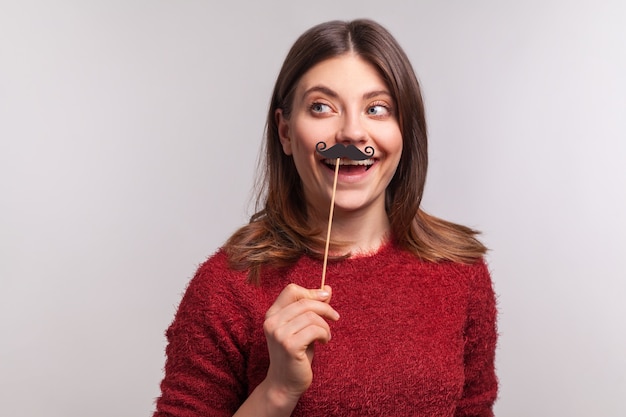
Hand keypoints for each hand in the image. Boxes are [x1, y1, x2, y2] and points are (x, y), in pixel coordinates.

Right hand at [263, 283, 339, 403]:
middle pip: (305, 302)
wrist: (284, 383)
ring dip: (325, 325)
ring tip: (326, 335)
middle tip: (335, 317)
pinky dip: (324, 334)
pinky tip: (324, 342)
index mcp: (272, 314)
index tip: (325, 299)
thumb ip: (312, 308)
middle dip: (325, 308)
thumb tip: (327, 288)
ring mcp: (279, 334)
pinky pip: (315, 330)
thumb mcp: (303, 327)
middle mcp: (272, 322)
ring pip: (311, 316)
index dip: (311, 292)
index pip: (292, 290)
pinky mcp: (289, 345)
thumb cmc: (296, 354)